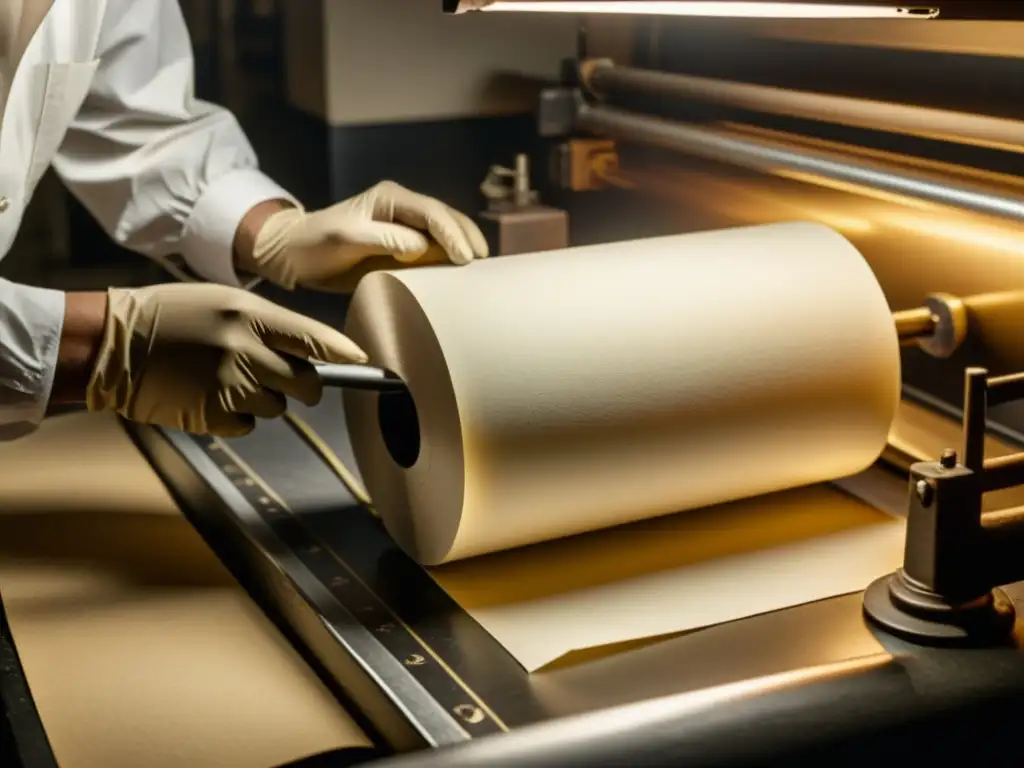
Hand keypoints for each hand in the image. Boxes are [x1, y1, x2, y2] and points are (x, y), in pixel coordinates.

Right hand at [85, 283, 366, 436]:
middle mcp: (244, 350)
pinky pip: (249, 425)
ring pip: (278, 407)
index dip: (343, 354)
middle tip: (285, 377)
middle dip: (304, 384)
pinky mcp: (213, 414)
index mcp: (250, 316)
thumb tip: (315, 353)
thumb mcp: (225, 301)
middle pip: (307, 383)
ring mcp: (229, 385)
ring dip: (264, 399)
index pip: (314, 339)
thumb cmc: (174, 316)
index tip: (363, 361)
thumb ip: (270, 324)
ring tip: (227, 377)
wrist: (114, 344)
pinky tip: (212, 394)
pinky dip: (238, 416)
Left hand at [236, 181, 488, 291]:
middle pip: (446, 216)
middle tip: (482, 261)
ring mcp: (405, 224)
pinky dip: (451, 256)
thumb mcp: (345, 238)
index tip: (464, 258)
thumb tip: (421, 247)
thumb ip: (384, 239)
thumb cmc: (316, 244)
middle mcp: (402, 206)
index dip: (451, 234)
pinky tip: (463, 271)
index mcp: (389, 198)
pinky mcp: (404, 243)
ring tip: (481, 267)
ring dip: (464, 245)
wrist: (295, 253)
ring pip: (445, 229)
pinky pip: (434, 246)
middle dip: (466, 236)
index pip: (431, 212)